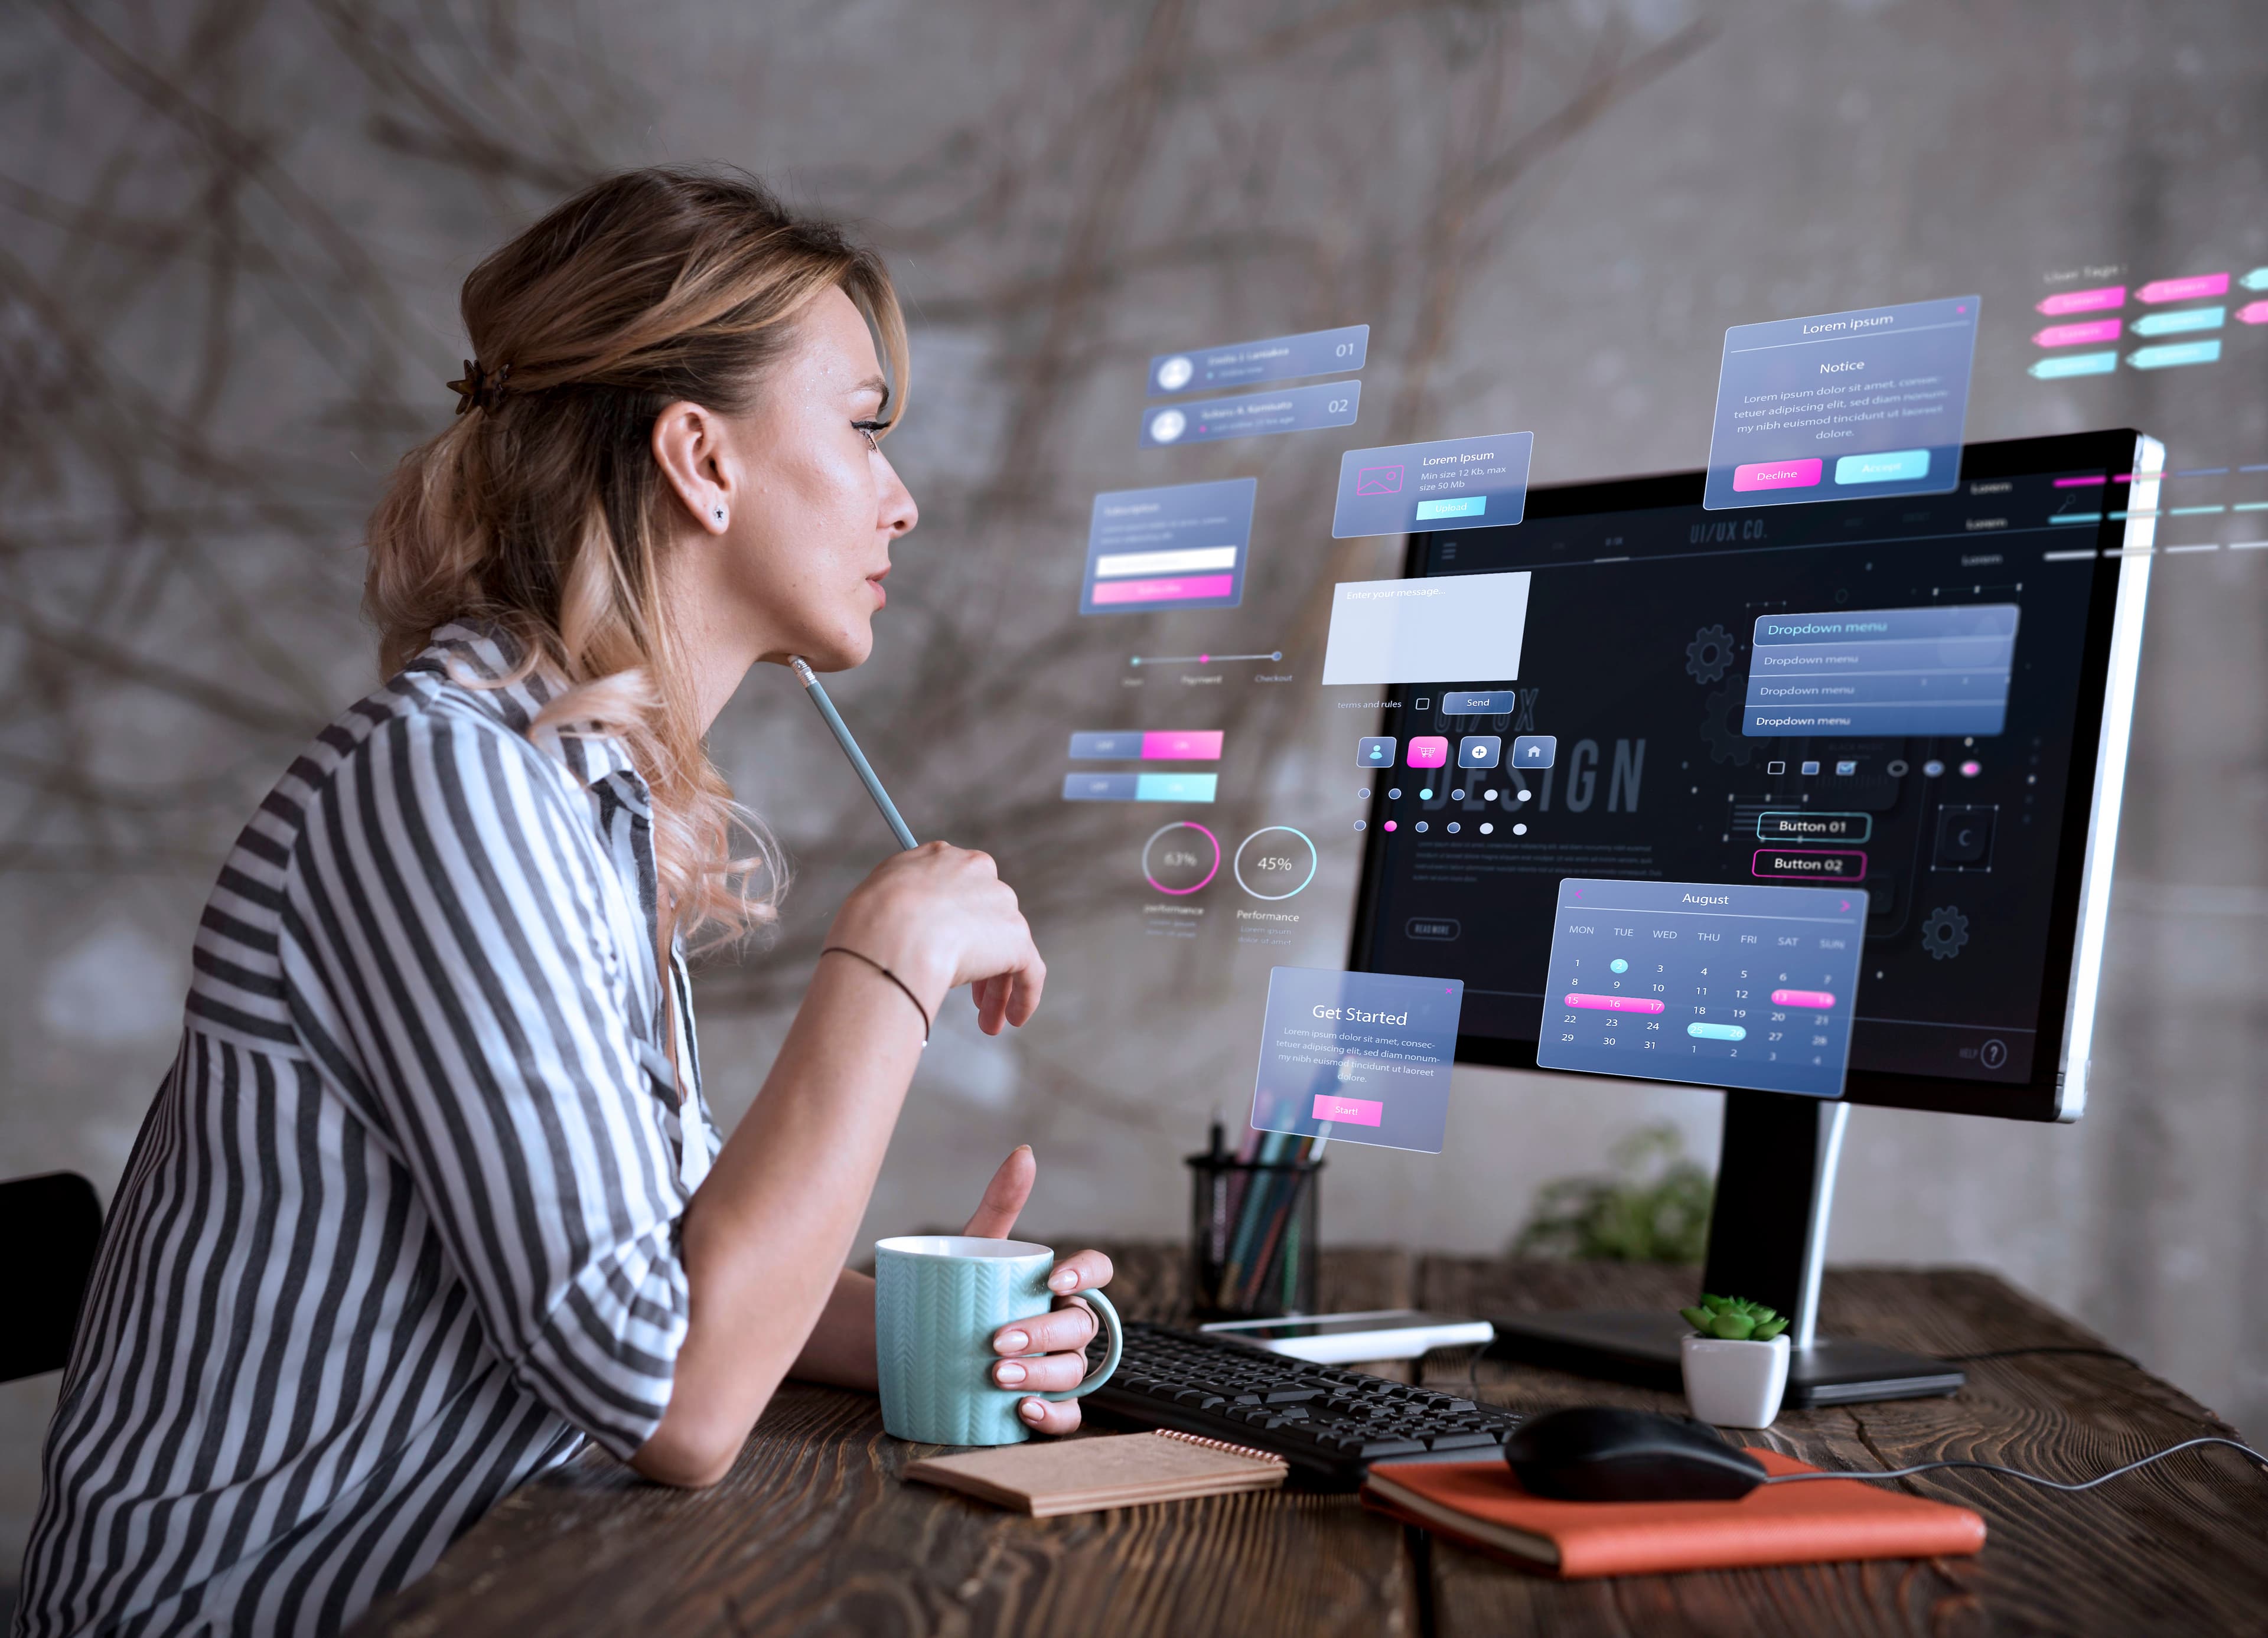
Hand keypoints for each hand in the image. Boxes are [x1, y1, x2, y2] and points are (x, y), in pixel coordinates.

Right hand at [828, 842, 1044, 1034]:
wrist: (889, 934)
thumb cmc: (868, 924)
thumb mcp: (878, 901)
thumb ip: (900, 908)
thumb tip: (905, 935)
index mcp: (941, 858)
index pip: (958, 891)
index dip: (954, 926)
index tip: (946, 951)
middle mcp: (977, 872)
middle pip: (986, 920)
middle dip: (979, 960)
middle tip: (969, 997)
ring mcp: (1000, 903)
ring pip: (1007, 949)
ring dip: (997, 988)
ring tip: (987, 1023)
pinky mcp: (1017, 937)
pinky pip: (1030, 970)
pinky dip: (1025, 996)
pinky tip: (1013, 1019)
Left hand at [962, 1146, 1113, 1435]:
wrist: (908, 1343)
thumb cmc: (952, 1291)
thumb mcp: (974, 1248)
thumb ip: (1000, 1204)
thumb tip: (1024, 1153)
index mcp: (1059, 1285)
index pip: (1097, 1271)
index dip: (1088, 1272)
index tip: (1054, 1276)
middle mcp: (1064, 1326)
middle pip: (1080, 1327)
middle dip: (1044, 1332)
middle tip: (997, 1340)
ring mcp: (1056, 1367)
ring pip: (1073, 1371)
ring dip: (1042, 1374)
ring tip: (997, 1375)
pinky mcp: (1043, 1404)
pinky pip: (1067, 1416)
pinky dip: (1052, 1416)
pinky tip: (1022, 1409)